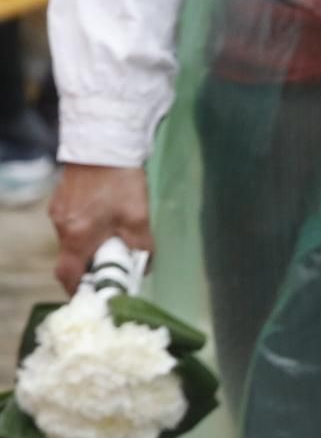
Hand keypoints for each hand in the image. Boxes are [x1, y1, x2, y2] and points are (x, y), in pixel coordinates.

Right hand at [49, 165, 152, 295]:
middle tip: (114, 265)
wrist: (104, 144)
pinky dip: (86, 229)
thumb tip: (143, 267)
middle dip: (90, 266)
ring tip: (115, 237)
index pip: (68, 275)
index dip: (79, 289)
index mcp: (78, 237)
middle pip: (71, 258)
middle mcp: (62, 227)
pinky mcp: (61, 199)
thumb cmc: (121, 182)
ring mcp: (58, 211)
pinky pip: (72, 223)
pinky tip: (106, 218)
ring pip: (72, 240)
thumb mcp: (138, 218)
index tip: (94, 293)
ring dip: (90, 245)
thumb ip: (141, 248)